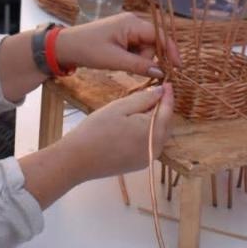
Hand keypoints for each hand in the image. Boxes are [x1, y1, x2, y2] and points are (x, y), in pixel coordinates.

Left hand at [55, 12, 175, 77]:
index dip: (171, 51)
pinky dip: (133, 58)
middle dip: (149, 58)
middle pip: (153, 42)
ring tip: (122, 65)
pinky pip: (136, 48)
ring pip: (145, 47)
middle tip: (134, 70)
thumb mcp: (115, 60)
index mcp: (132, 23)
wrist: (66, 47)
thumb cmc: (88, 50)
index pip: (160, 35)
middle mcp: (132, 22)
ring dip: (139, 60)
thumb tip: (161, 72)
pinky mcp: (122, 36)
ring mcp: (127, 28)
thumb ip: (139, 65)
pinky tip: (121, 63)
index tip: (178, 67)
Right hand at [60, 84, 174, 180]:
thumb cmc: (97, 129)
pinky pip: (150, 144)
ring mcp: (148, 159)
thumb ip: (143, 98)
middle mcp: (156, 148)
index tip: (167, 83)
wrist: (78, 160)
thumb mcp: (119, 107)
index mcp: (153, 132)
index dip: (168, 95)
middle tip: (152, 93)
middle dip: (162, 108)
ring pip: (159, 134)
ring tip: (142, 108)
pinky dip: (148, 132)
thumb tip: (161, 92)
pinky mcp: (139, 164)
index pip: (168, 110)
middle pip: (166, 123)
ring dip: (155, 120)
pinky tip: (134, 125)